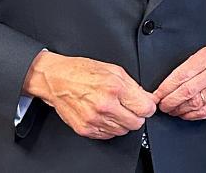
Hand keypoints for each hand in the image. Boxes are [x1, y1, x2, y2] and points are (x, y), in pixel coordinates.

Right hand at [22, 50, 155, 139]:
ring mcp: (94, 120)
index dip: (147, 107)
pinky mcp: (85, 129)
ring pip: (122, 131)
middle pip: (136, 123)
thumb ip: (134, 87)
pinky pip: (108, 135)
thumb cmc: (82, 72)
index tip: (145, 105)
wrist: (56, 79)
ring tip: (113, 109)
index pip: (145, 109)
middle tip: (129, 107)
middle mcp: (104, 106)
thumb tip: (148, 99)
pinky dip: (109, 127)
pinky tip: (104, 115)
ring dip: (122, 122)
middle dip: (136, 116)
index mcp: (114, 88)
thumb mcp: (114, 70)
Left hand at [153, 46, 205, 120]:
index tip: (158, 94)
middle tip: (163, 104)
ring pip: (196, 104)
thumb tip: (165, 86)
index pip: (183, 74)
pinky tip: (184, 113)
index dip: (167, 87)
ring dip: (179, 109)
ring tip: (172, 109)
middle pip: (188, 91)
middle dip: (171, 101)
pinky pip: (205, 112)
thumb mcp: (203, 55)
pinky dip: (191, 115)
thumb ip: (187, 67)